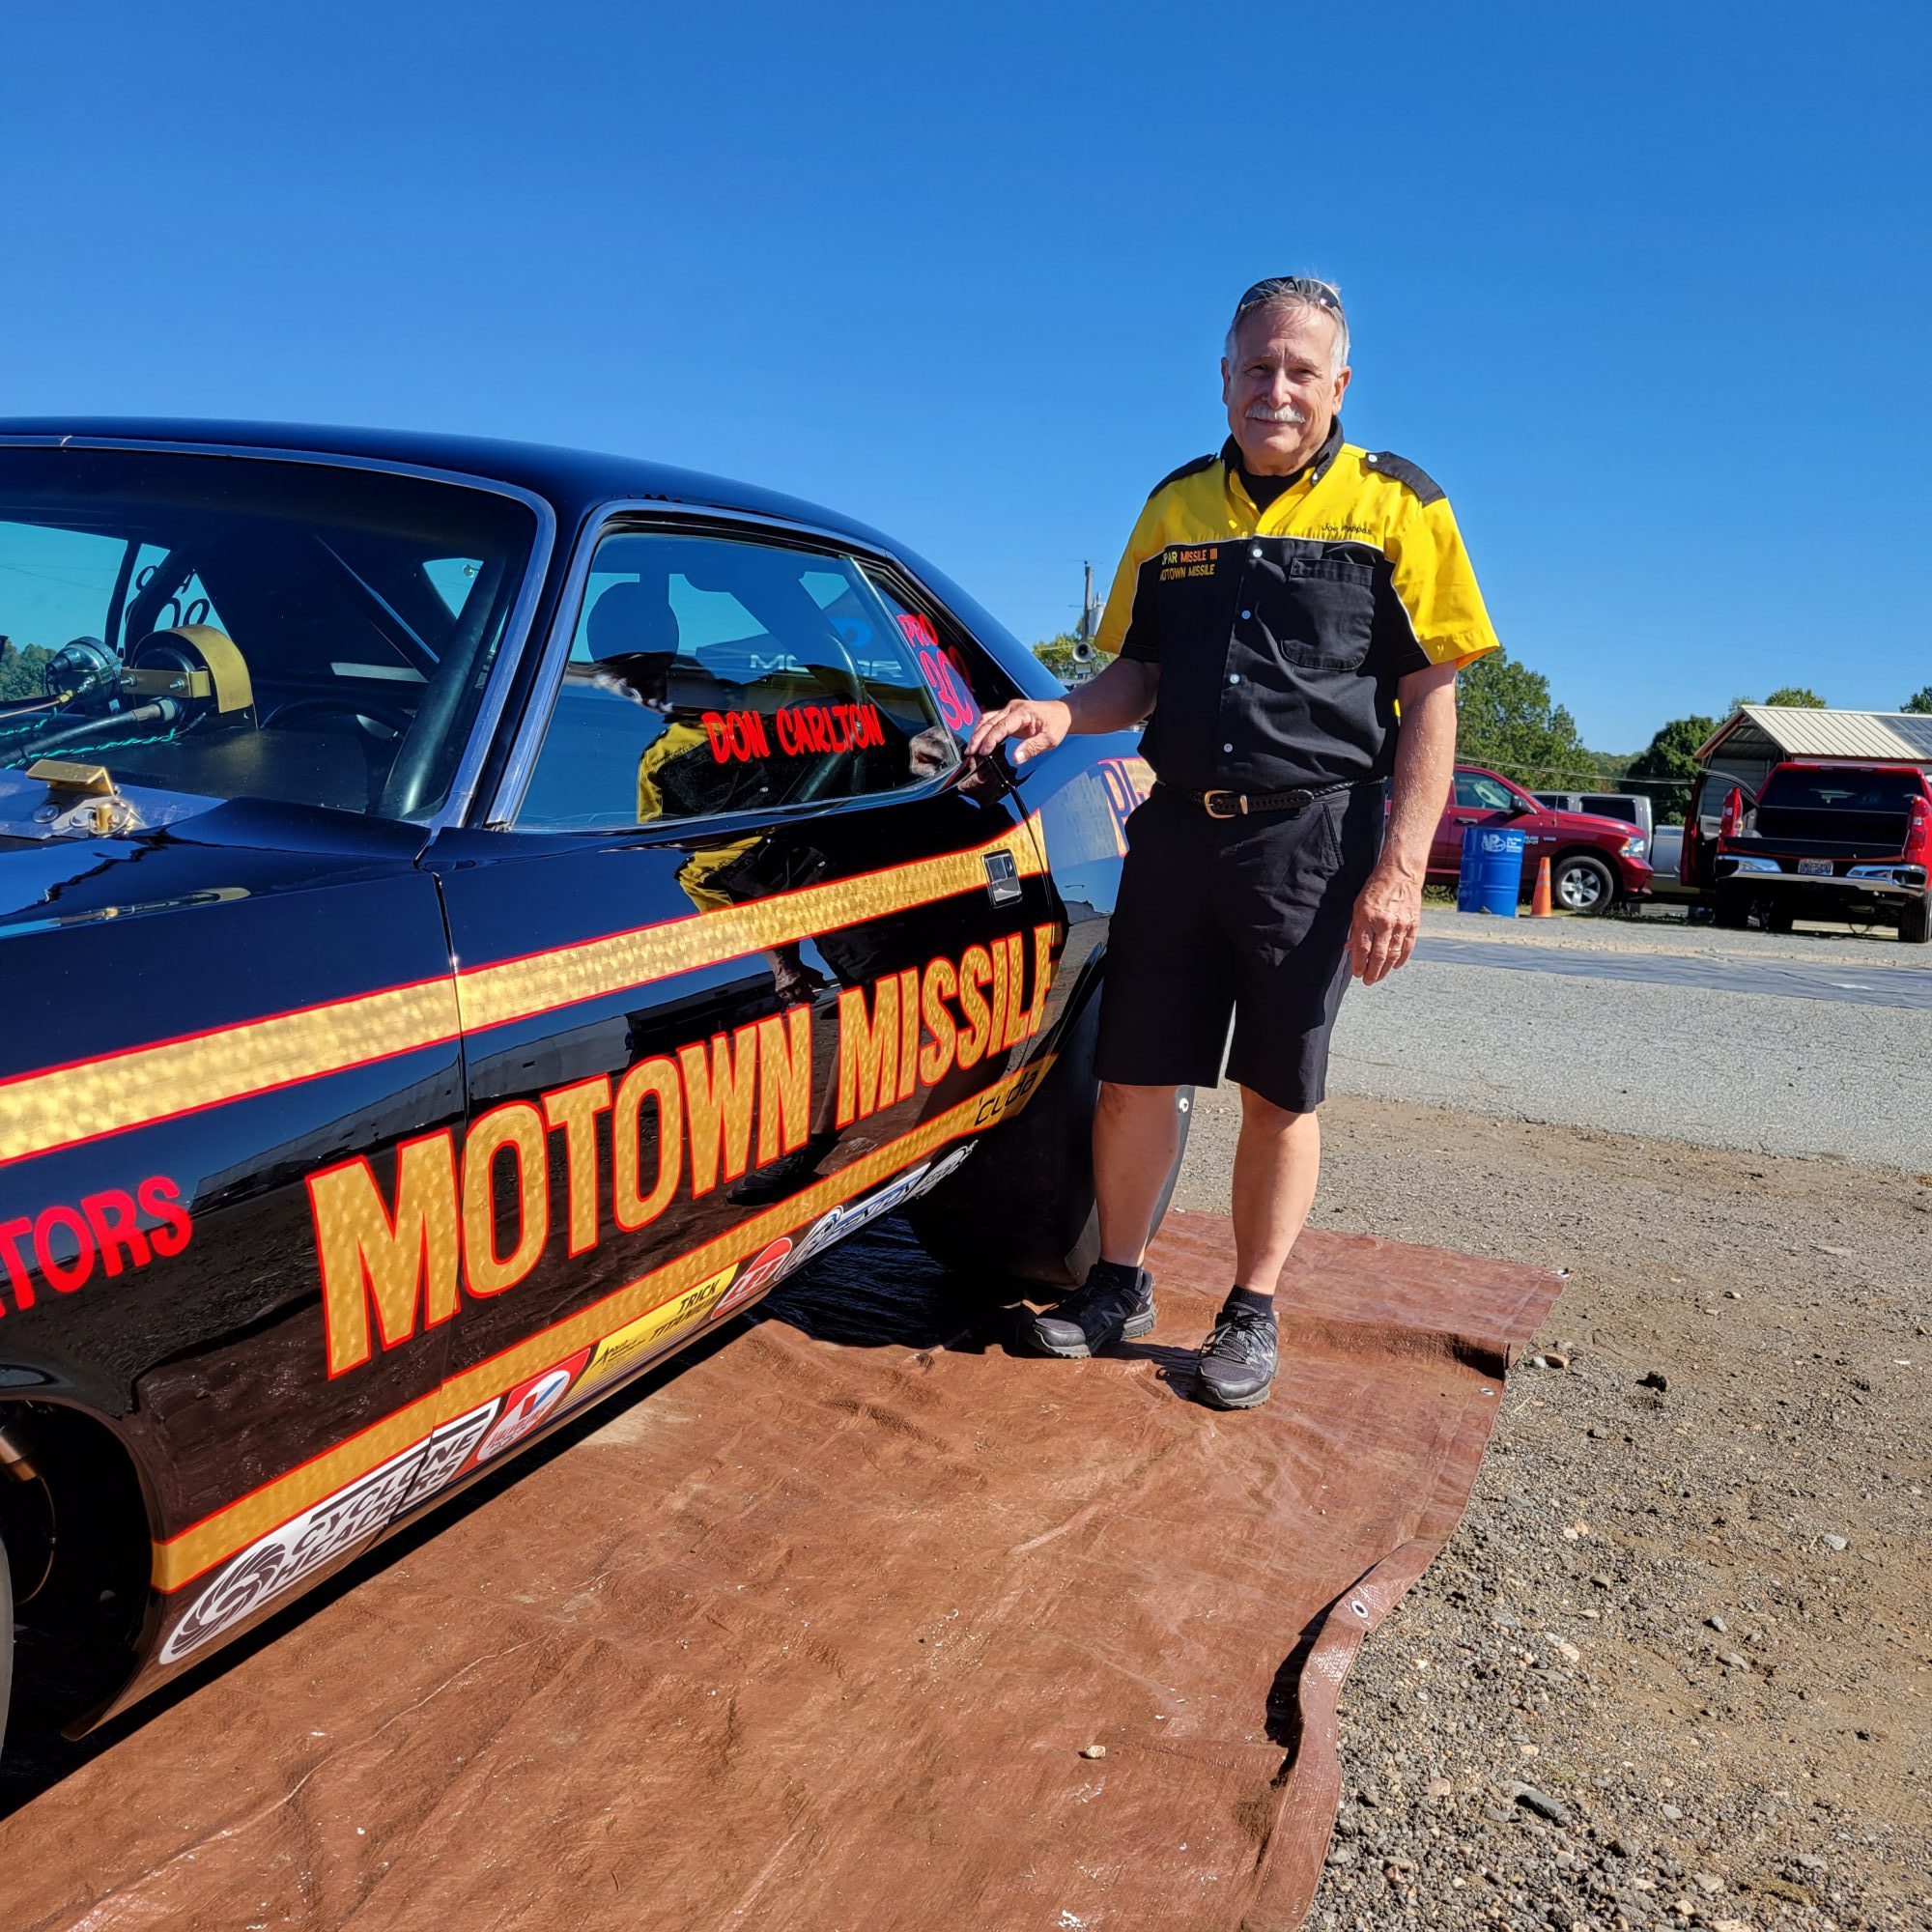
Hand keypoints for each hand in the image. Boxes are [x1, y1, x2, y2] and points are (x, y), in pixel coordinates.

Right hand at [965, 696, 1072, 766]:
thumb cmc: (1057, 724)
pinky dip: (982, 730)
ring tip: (970, 749)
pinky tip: (977, 741)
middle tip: (970, 753)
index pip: (1001, 725)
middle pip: (989, 722)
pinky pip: (990, 720)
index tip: (984, 752)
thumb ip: (1032, 748)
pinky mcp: (1007, 715)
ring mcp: (1008, 710)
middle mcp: (1012, 709)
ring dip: (977, 733)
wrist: (1061, 713)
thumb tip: (1016, 758)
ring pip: (987, 720)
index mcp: (1022, 712)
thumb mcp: (1050, 739)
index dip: (991, 739)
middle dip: (978, 737)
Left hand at [1348, 864, 1422, 984]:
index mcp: (1367, 918)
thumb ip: (1355, 929)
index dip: (1359, 964)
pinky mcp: (1413, 924)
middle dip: (1372, 972)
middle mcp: (1385, 923)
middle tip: (1367, 981)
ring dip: (1385, 969)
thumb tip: (1349, 948)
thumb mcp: (1358, 906)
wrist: (1400, 874)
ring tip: (1378, 977)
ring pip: (1393, 954)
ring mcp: (1401, 924)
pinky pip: (1407, 947)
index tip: (1356, 973)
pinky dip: (1401, 959)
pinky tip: (1394, 967)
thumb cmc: (1375, 889)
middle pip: (1378, 955)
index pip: (1362, 948)